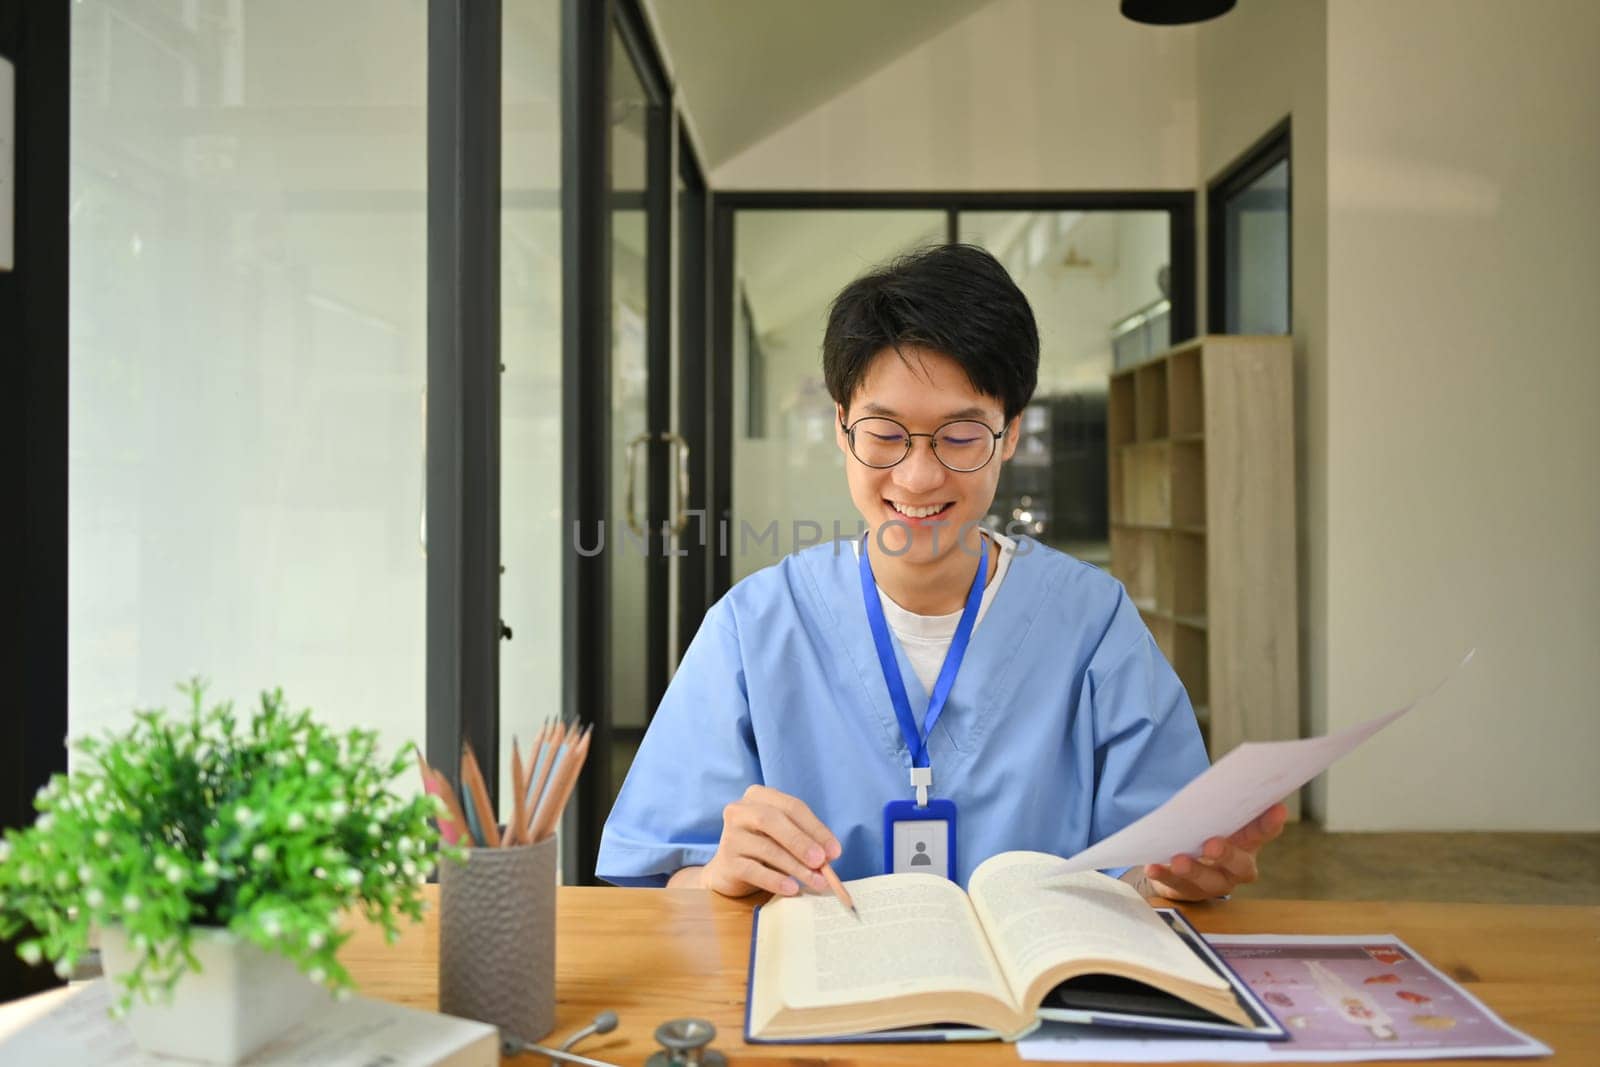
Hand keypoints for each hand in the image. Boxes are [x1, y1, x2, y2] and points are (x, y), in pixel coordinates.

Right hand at [695, 785, 842, 898]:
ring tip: (815, 881)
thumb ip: (806, 840)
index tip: (835, 851)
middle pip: (774, 821)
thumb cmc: (764, 848)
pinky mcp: (726, 861)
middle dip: (802, 842)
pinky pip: (753, 870)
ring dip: (795, 866)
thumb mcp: (785, 838)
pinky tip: (791, 888)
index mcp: (759, 796)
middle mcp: (740, 810)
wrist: (731, 871)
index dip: (816, 828)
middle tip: (821, 862)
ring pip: (766, 848)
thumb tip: (830, 855)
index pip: (792, 807)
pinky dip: (775, 880)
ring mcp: (730, 835)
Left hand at [1138, 803, 1287, 900]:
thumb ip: (1217, 806)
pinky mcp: (1187, 891)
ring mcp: (1213, 883)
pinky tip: (1153, 867)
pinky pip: (1176, 885)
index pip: (1262, 833)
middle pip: (1240, 865)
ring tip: (1179, 860)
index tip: (1278, 808)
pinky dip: (1164, 875)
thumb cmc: (1202, 832)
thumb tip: (1219, 779)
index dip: (1271, 823)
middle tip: (1212, 845)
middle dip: (1227, 855)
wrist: (1179, 866)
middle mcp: (1235, 868)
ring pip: (1208, 880)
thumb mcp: (1213, 819)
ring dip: (1194, 870)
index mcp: (1246, 843)